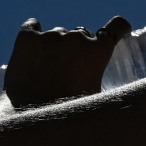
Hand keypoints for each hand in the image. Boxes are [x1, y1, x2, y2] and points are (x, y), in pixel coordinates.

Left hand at [2, 16, 130, 108]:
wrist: (30, 119)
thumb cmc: (67, 116)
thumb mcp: (98, 102)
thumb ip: (108, 88)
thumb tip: (116, 93)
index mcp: (98, 52)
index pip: (117, 26)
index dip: (118, 28)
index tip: (117, 30)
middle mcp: (77, 38)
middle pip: (81, 34)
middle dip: (77, 48)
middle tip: (68, 72)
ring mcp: (51, 36)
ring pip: (56, 35)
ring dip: (54, 46)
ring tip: (45, 72)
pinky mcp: (28, 37)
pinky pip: (32, 26)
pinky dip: (33, 35)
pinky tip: (30, 50)